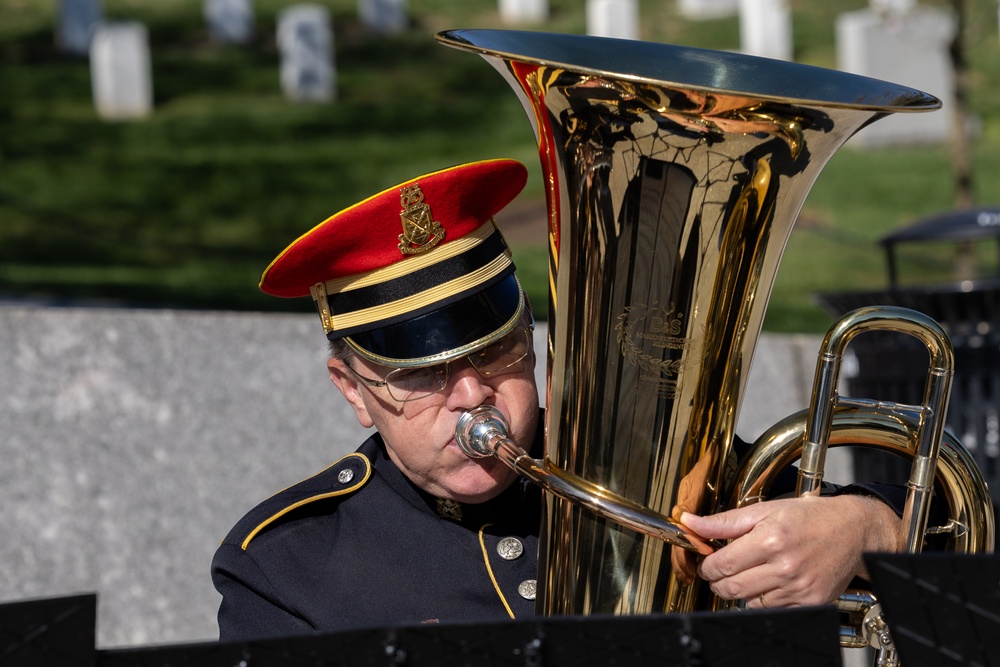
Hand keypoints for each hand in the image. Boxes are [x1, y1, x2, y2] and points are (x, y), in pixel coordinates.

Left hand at [681, 494, 899, 607]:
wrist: (853, 531)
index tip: (708, 562)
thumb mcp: (764, 510)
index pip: (722, 564)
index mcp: (770, 539)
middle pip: (732, 588)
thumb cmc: (809, 517)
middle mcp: (785, 567)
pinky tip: (769, 582)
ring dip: (741, 590)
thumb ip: (724, 521)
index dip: (708, 566)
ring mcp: (799, 588)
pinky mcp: (811, 602)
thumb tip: (690, 523)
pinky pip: (773, 609)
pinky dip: (764, 599)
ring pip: (750, 602)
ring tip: (750, 572)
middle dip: (718, 581)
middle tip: (721, 571)